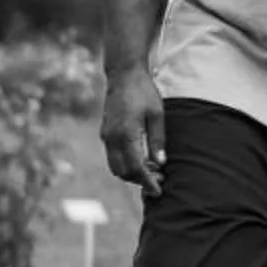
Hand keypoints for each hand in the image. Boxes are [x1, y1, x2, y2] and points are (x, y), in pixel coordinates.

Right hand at [99, 64, 165, 198]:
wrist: (123, 75)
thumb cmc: (143, 92)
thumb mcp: (157, 114)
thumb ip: (158, 139)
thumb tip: (161, 163)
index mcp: (126, 133)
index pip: (135, 167)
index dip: (147, 182)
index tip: (159, 191)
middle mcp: (112, 138)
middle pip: (123, 171)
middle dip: (140, 181)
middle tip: (160, 181)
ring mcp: (106, 136)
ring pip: (115, 166)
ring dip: (132, 174)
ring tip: (153, 172)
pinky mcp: (105, 133)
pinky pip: (113, 157)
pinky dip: (126, 164)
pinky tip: (143, 161)